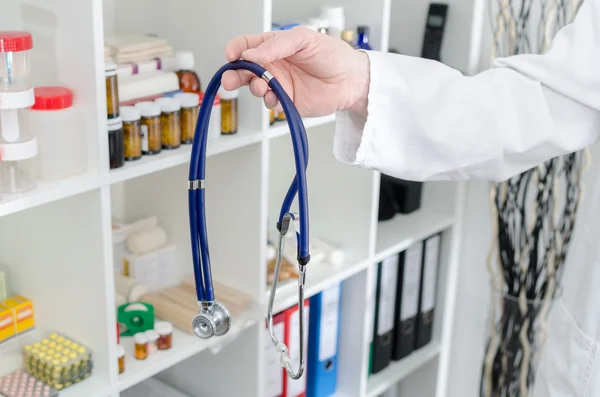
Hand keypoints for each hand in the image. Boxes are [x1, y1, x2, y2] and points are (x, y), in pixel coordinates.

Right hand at [222, 26, 369, 117]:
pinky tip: (276, 98)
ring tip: (263, 87)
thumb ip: (277, 45)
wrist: (351, 80)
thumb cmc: (333, 55)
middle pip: (244, 69)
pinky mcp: (287, 101)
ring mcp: (279, 84)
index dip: (236, 49)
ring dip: (253, 88)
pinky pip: (270, 103)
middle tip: (230, 80)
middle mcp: (274, 65)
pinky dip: (269, 102)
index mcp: (275, 46)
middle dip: (234, 74)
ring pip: (254, 87)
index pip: (247, 45)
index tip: (232, 55)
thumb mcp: (304, 39)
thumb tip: (251, 53)